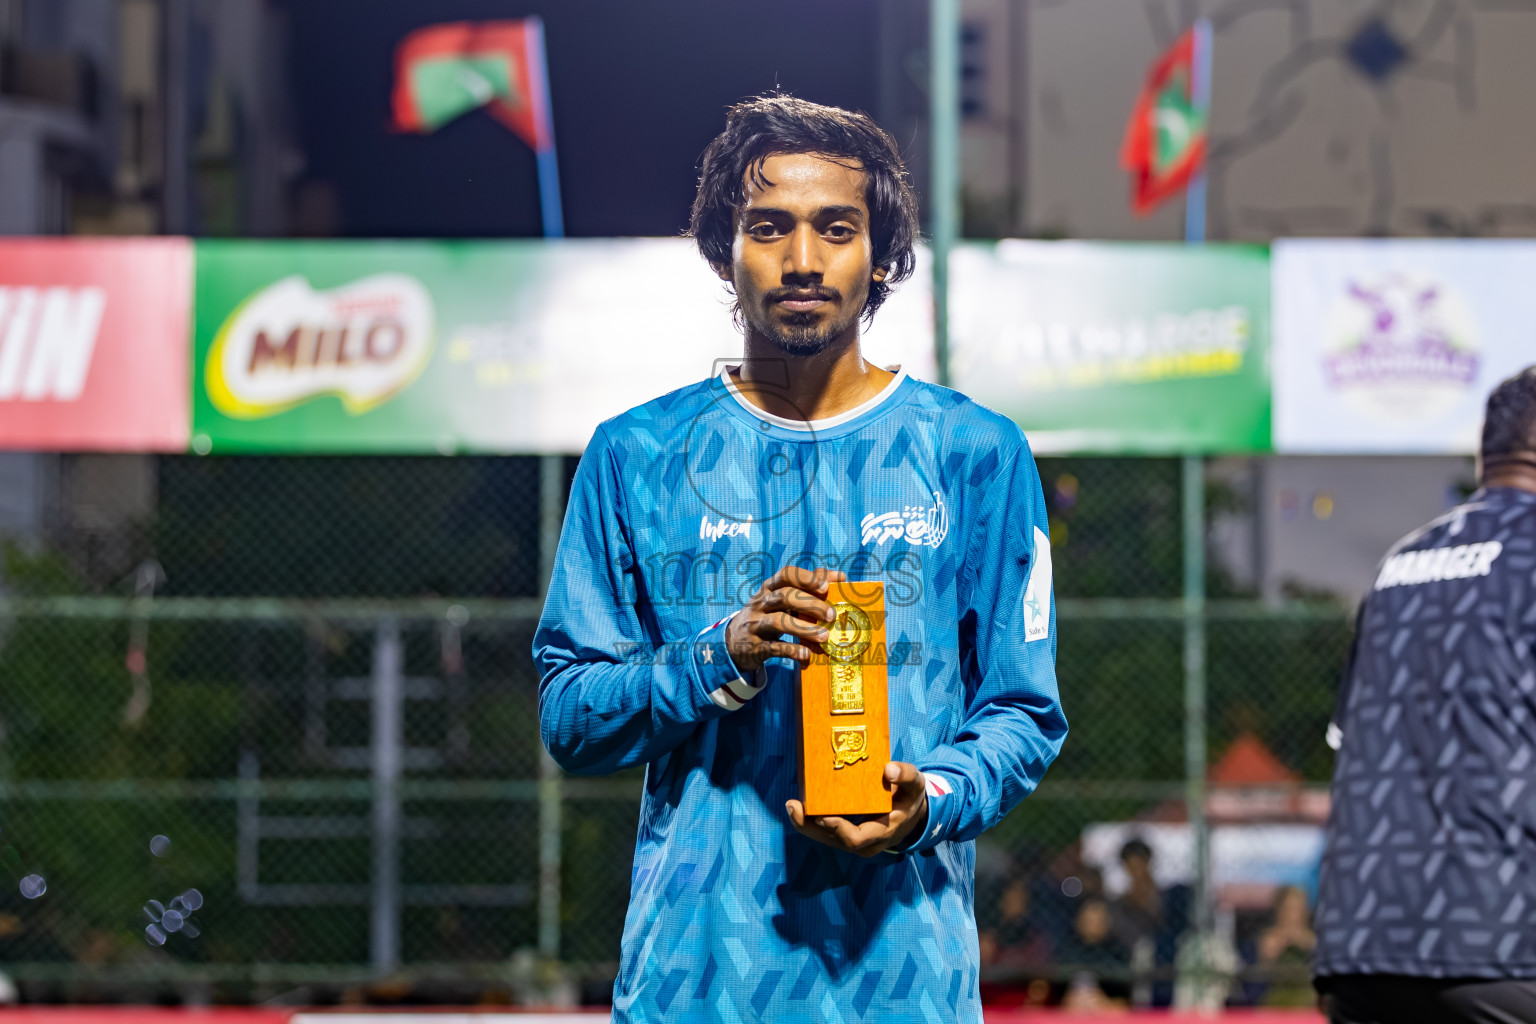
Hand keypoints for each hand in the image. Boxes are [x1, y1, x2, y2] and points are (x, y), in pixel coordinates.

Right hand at [725, 565, 847, 671]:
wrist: (734, 641)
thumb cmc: (767, 614)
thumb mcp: (780, 598)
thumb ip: (807, 586)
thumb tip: (839, 576)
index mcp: (769, 588)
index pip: (785, 575)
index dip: (805, 578)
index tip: (825, 586)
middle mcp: (760, 603)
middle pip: (784, 597)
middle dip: (810, 604)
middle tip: (831, 615)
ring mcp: (756, 625)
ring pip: (778, 622)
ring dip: (804, 628)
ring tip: (824, 636)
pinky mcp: (755, 647)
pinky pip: (774, 648)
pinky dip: (792, 650)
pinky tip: (807, 654)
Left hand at [785, 761, 928, 857]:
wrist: (911, 814)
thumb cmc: (910, 796)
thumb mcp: (916, 784)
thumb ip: (907, 775)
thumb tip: (889, 769)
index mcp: (883, 831)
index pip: (857, 839)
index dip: (838, 829)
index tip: (823, 816)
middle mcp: (866, 842)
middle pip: (834, 841)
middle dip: (811, 827)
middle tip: (794, 806)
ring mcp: (855, 841)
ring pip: (826, 838)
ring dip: (806, 825)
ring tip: (791, 806)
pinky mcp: (845, 835)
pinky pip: (825, 833)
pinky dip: (810, 822)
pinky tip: (797, 806)